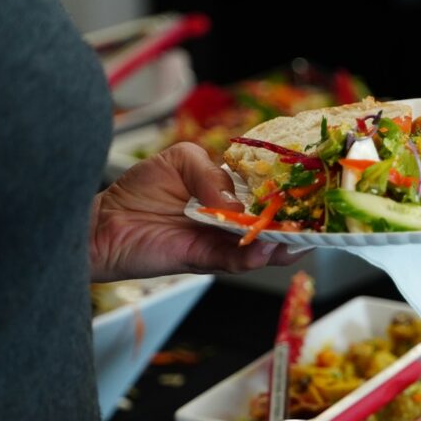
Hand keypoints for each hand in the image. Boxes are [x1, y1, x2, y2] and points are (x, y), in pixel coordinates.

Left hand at [90, 142, 300, 280]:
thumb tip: (233, 202)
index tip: (311, 190)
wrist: (103, 223)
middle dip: (297, 224)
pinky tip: (265, 248)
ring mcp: (220, 242)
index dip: (289, 193)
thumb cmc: (140, 190)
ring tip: (298, 239)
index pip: (268, 193)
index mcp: (230, 194)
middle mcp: (231, 221)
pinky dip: (251, 256)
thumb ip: (210, 173)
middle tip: (317, 221)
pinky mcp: (204, 259)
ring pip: (260, 247)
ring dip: (282, 245)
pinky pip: (234, 260)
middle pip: (273, 224)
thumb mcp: (180, 160)